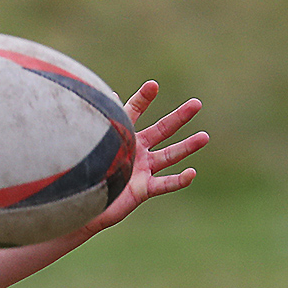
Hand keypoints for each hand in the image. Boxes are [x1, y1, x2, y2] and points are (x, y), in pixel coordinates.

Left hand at [88, 81, 208, 233]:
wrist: (82, 202)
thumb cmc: (84, 172)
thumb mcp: (92, 143)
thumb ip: (102, 123)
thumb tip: (107, 96)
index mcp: (124, 136)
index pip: (134, 112)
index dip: (142, 100)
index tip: (153, 85)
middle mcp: (137, 151)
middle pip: (161, 130)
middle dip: (179, 117)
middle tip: (196, 103)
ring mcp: (142, 170)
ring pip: (169, 156)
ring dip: (187, 147)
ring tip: (204, 137)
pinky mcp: (143, 189)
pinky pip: (164, 184)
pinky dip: (178, 180)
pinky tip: (191, 173)